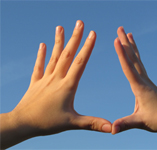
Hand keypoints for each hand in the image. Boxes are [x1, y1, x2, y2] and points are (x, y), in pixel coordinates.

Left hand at [1, 20, 110, 148]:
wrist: (22, 123)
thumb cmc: (47, 123)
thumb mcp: (73, 123)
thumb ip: (92, 124)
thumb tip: (111, 128)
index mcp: (67, 85)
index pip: (80, 62)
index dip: (87, 47)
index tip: (92, 33)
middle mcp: (56, 78)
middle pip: (67, 54)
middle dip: (75, 37)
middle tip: (79, 23)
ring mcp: (45, 79)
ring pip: (53, 57)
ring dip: (58, 42)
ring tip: (60, 27)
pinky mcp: (36, 82)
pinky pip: (39, 66)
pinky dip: (41, 55)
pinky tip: (42, 44)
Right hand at [112, 26, 156, 143]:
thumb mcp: (141, 122)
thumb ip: (126, 124)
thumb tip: (111, 129)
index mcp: (140, 87)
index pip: (128, 67)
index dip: (122, 54)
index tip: (117, 40)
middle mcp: (143, 79)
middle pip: (133, 57)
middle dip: (126, 42)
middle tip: (120, 28)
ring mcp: (146, 79)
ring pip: (137, 59)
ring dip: (132, 46)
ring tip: (128, 34)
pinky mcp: (147, 81)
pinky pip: (140, 64)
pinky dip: (136, 55)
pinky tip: (133, 53)